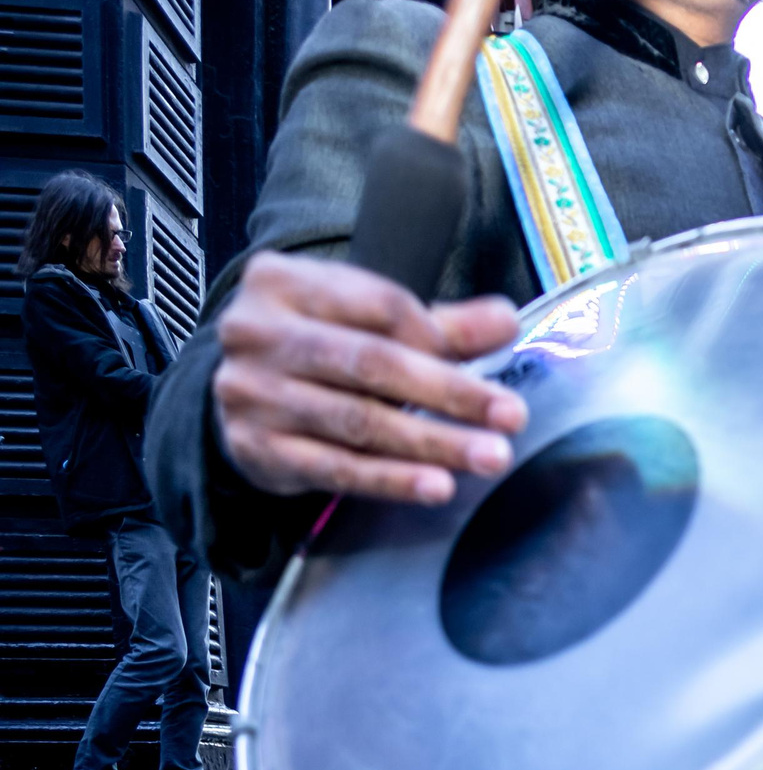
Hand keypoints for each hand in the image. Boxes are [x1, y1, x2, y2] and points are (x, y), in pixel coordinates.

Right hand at [211, 252, 524, 503]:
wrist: (244, 392)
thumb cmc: (321, 344)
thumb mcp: (370, 319)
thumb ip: (443, 323)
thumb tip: (506, 321)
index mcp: (283, 282)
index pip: (380, 306)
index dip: (440, 338)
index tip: (492, 363)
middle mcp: (256, 333)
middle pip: (371, 363)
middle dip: (450, 392)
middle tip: (511, 416)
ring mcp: (251, 394)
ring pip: (358, 421)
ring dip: (432, 443)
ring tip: (489, 457)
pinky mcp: (256, 449)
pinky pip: (337, 469)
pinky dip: (392, 480)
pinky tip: (436, 486)